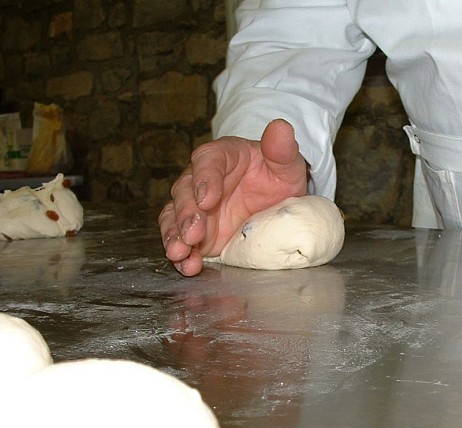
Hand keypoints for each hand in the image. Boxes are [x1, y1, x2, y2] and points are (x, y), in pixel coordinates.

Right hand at [158, 119, 307, 275]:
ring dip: (175, 235)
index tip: (207, 199)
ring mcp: (196, 208)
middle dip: (186, 213)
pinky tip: (188, 265)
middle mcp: (201, 181)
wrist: (277, 202)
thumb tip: (281, 126)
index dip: (204, 180)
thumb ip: (282, 148)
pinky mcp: (197, 233)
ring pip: (175, 217)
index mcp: (221, 157)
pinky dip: (183, 255)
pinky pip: (181, 241)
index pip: (206, 162)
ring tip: (180, 253)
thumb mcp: (286, 164)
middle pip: (184, 192)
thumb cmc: (277, 176)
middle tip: (193, 232)